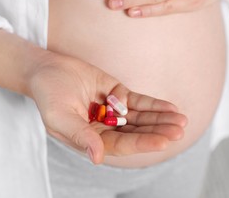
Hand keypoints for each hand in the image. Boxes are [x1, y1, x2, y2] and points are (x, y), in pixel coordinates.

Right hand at [28, 52, 186, 163]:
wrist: (47, 70)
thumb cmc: (48, 95)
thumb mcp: (59, 116)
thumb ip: (79, 135)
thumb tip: (97, 158)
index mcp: (92, 139)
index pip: (122, 144)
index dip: (143, 143)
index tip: (164, 141)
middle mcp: (106, 128)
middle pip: (137, 132)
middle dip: (158, 131)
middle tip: (180, 130)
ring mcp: (113, 111)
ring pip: (141, 118)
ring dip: (161, 119)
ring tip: (182, 120)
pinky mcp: (117, 94)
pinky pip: (139, 101)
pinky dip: (154, 105)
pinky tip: (171, 108)